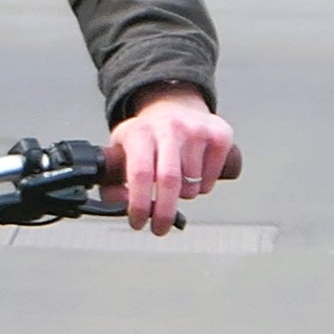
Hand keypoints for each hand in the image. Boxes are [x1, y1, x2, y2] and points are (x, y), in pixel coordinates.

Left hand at [102, 88, 239, 234]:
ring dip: (184, 196)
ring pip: (192, 185)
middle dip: (164, 213)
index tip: (138, 222)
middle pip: (169, 181)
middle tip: (160, 228)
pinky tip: (194, 175)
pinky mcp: (220, 135)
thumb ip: (113, 182)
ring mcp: (196, 130)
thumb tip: (121, 206)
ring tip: (176, 183)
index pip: (140, 173)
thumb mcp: (120, 151)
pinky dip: (203, 187)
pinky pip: (210, 179)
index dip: (139, 204)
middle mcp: (169, 127)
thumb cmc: (146, 136)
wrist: (175, 105)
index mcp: (140, 132)